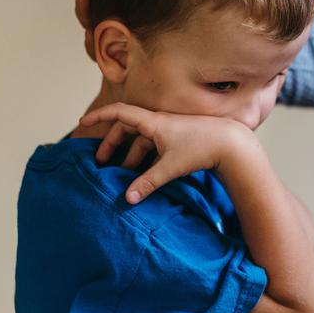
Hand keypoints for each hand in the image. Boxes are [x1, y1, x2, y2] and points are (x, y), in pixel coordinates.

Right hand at [78, 103, 250, 203]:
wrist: (231, 144)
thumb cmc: (202, 149)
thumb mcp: (171, 167)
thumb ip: (148, 183)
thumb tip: (127, 199)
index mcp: (154, 122)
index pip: (120, 113)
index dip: (99, 116)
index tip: (82, 122)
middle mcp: (159, 122)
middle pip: (127, 128)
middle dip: (112, 144)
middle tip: (101, 163)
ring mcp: (169, 130)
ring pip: (141, 140)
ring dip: (130, 154)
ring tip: (122, 174)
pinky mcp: (178, 139)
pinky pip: (154, 146)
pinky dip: (145, 158)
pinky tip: (144, 174)